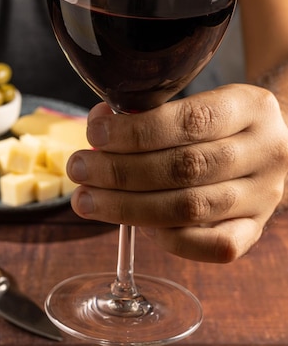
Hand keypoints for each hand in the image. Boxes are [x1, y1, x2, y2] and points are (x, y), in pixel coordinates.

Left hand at [68, 84, 287, 262]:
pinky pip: (212, 246)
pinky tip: (132, 223)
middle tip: (79, 169)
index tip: (94, 134)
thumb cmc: (217, 120)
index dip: (137, 131)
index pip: (191, 121)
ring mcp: (264, 197)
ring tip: (87, 199)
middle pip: (186, 168)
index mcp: (250, 108)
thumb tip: (99, 127)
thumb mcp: (196, 99)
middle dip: (121, 171)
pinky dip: (166, 238)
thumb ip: (151, 113)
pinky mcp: (256, 230)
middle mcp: (265, 153)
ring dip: (128, 207)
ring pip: (191, 208)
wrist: (267, 143)